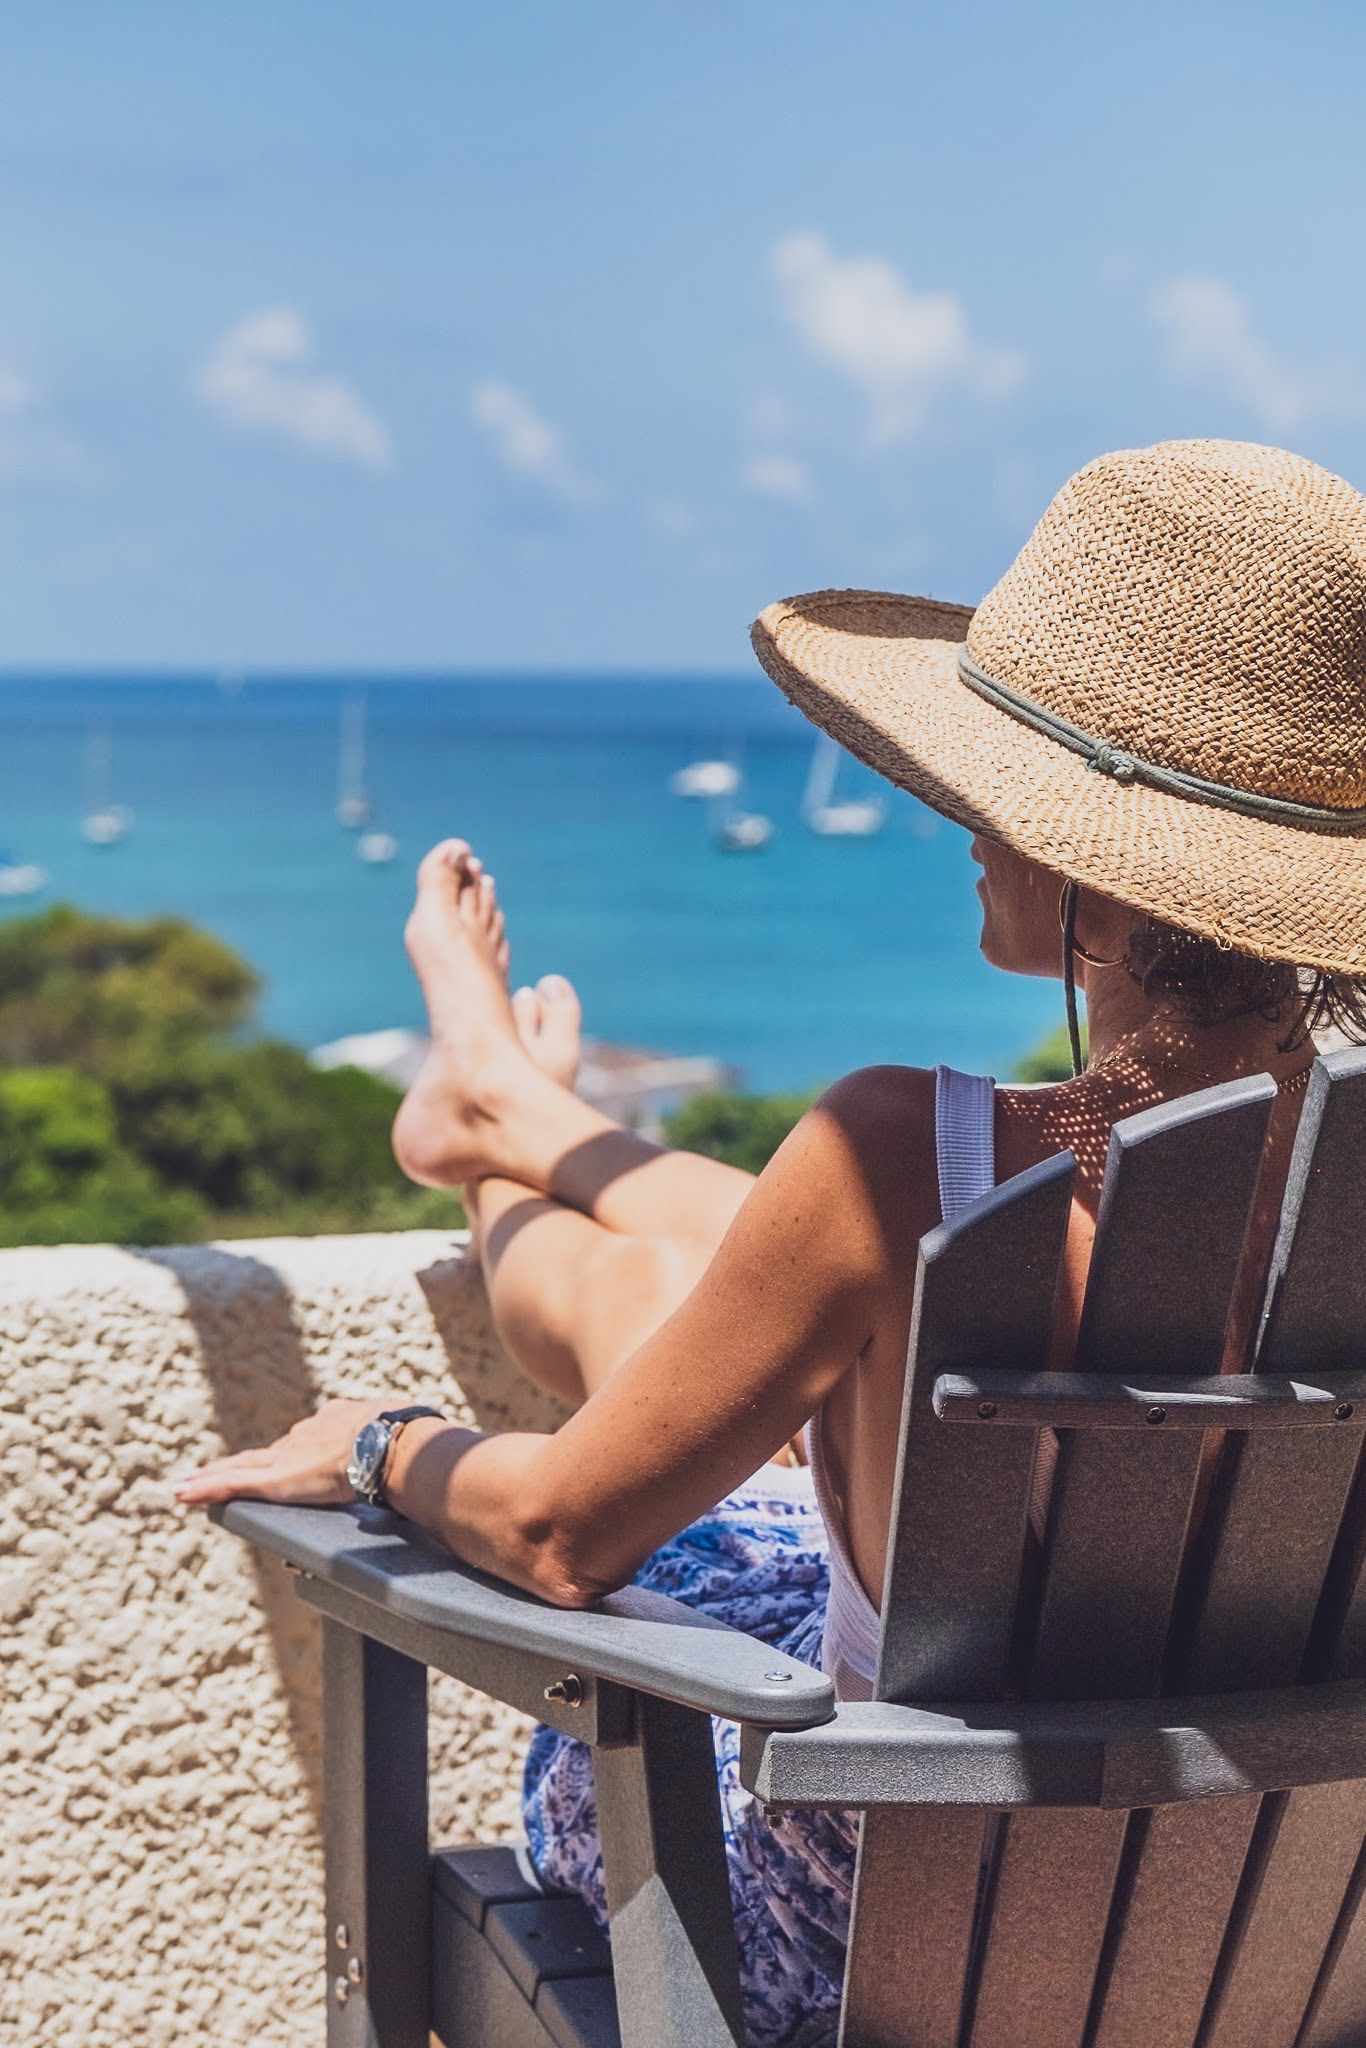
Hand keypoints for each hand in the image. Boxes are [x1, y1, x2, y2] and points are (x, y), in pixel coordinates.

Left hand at [174, 1398, 391, 1507]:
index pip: (302, 1442)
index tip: (277, 1459)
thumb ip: (403, 1446)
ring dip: (211, 1478)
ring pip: (240, 1468)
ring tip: (185, 1485)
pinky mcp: (275, 1479)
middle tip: (211, 1472)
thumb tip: (426, 1456)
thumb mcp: (404, 1436)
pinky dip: (207, 1490)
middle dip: (238, 1465)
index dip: (286, 1453)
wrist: (392, 1440)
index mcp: (335, 1424)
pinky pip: (233, 1484)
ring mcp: (288, 1457)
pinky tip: (183, 1493)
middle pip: (263, 1454)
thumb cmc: (408, 1438)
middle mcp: (304, 1436)